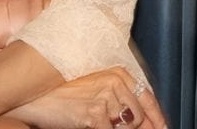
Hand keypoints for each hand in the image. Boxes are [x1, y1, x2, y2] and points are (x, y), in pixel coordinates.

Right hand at [8, 68, 164, 128]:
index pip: (147, 97)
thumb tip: (143, 121)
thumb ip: (119, 99)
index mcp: (118, 73)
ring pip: (127, 126)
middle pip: (138, 117)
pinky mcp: (94, 115)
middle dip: (133, 128)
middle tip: (112, 125)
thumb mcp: (95, 88)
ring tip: (92, 120)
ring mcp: (105, 98)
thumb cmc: (63, 94)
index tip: (163, 128)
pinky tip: (87, 124)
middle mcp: (115, 82)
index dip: (157, 117)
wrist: (33, 97)